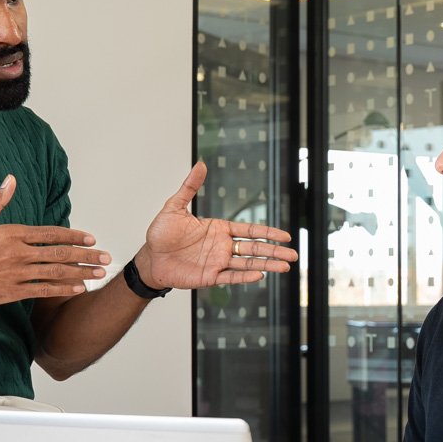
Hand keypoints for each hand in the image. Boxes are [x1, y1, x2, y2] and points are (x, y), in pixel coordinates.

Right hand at [0, 175, 109, 306]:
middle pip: (60, 254)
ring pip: (56, 273)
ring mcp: (16, 273)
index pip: (51, 233)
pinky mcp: (12, 291)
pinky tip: (78, 288)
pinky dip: (62, 289)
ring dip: (81, 272)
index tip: (92, 238)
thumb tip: (11, 179)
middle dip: (86, 255)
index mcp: (12, 234)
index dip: (74, 236)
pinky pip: (43, 290)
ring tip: (99, 273)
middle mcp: (18, 253)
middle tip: (106, 258)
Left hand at [139, 161, 297, 288]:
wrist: (149, 258)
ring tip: (285, 266)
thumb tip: (201, 164)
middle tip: (293, 255)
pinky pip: (231, 277)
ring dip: (266, 265)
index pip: (249, 231)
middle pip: (254, 248)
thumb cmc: (161, 233)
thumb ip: (190, 187)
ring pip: (247, 264)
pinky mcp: (210, 277)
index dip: (267, 233)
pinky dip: (245, 277)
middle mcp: (222, 246)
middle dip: (274, 251)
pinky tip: (260, 275)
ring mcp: (217, 262)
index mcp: (219, 229)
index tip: (285, 236)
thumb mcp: (174, 207)